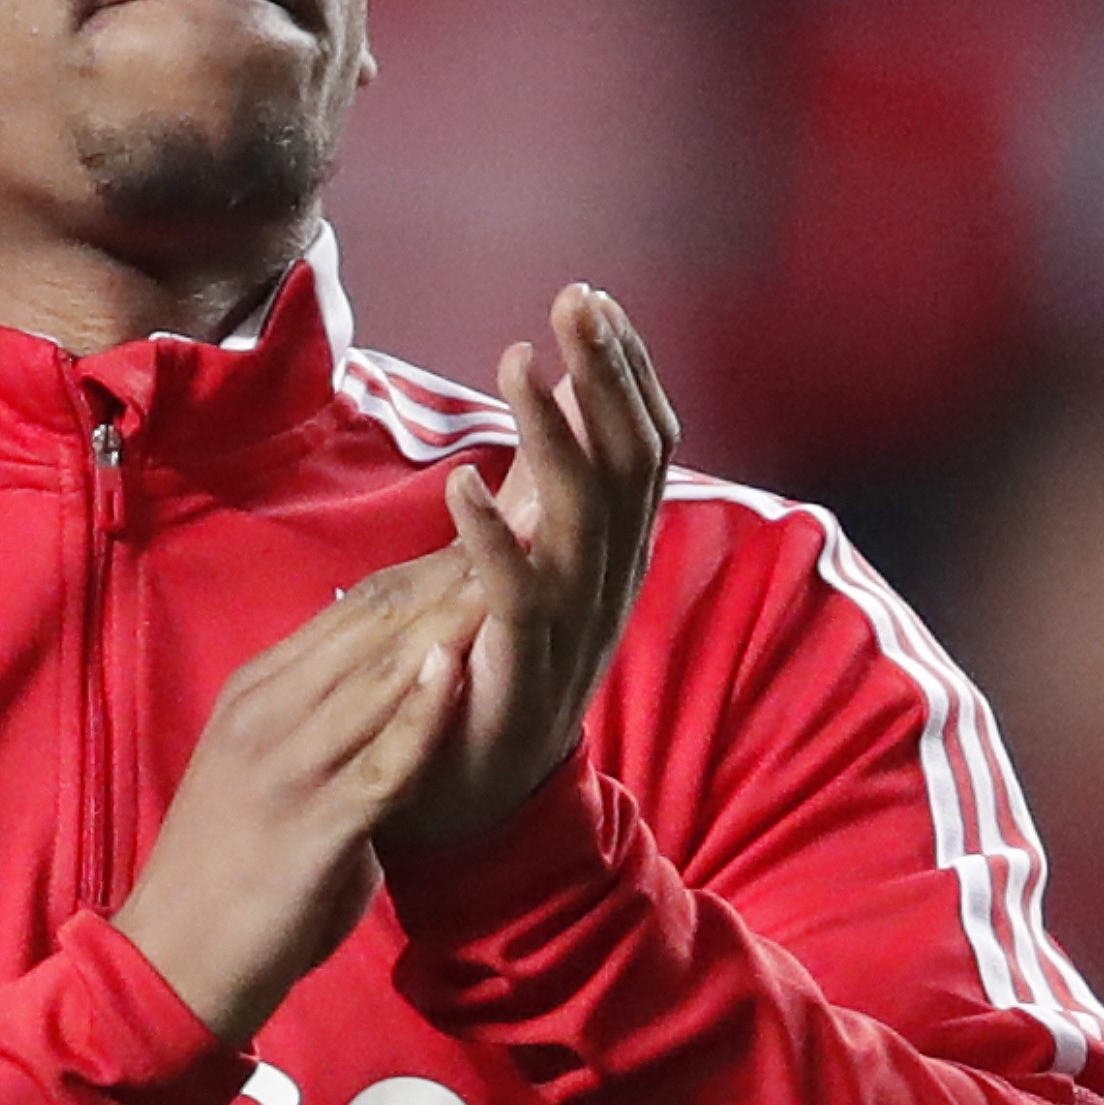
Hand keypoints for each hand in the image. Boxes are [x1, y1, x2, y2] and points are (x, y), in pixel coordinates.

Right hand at [113, 554, 476, 1041]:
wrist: (173, 962)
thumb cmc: (231, 874)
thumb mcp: (272, 773)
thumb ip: (326, 725)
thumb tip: (386, 684)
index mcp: (260, 692)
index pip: (355, 608)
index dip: (431, 564)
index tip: (498, 525)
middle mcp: (269, 712)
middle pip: (373, 621)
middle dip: (455, 569)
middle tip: (529, 520)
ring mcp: (287, 766)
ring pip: (378, 674)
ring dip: (450, 619)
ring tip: (512, 569)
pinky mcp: (310, 827)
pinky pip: (376, 760)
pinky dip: (418, 714)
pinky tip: (457, 671)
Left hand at [396, 285, 674, 853]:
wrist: (479, 805)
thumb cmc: (494, 670)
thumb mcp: (533, 561)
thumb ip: (549, 485)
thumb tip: (561, 390)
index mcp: (612, 553)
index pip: (642, 444)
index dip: (625, 372)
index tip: (593, 299)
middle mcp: (608, 584)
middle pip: (630, 463)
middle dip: (608, 376)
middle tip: (576, 299)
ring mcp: (571, 631)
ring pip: (584, 519)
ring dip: (552, 436)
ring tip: (515, 362)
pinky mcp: (520, 675)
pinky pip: (519, 599)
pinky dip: (495, 540)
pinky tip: (461, 484)